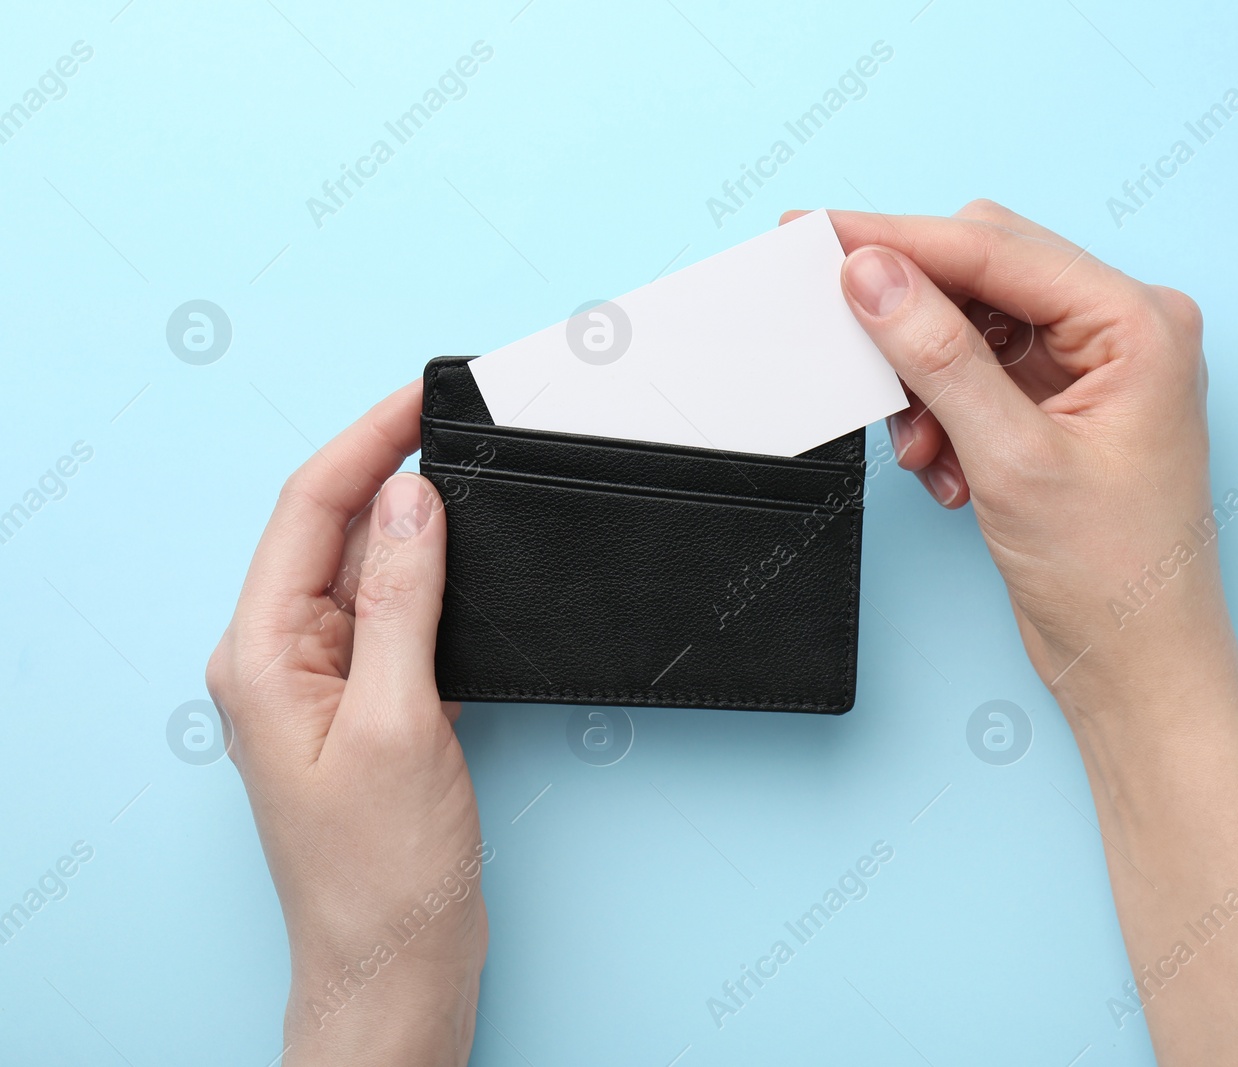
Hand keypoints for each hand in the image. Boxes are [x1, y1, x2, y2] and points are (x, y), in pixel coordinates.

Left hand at [206, 381, 485, 1066]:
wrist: (395, 960)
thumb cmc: (381, 867)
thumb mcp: (398, 720)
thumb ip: (399, 601)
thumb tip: (408, 498)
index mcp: (262, 653)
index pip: (310, 510)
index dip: (366, 441)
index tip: (422, 396)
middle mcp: (281, 658)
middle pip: (332, 530)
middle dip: (391, 468)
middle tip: (457, 421)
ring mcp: (322, 682)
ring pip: (367, 571)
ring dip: (415, 524)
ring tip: (471, 477)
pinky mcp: (365, 706)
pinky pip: (393, 617)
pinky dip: (431, 581)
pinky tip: (468, 566)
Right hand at [811, 204, 1237, 1064]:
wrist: (1138, 667)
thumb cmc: (1114, 576)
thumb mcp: (1012, 459)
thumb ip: (937, 355)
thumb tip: (872, 273)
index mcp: (1139, 322)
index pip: (996, 250)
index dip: (899, 240)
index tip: (818, 235)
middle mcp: (1123, 329)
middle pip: (984, 273)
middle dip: (912, 318)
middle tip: (845, 335)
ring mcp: (1093, 366)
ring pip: (971, 325)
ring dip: (925, 379)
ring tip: (921, 449)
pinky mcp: (1062, 404)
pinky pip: (976, 372)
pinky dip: (943, 412)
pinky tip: (945, 469)